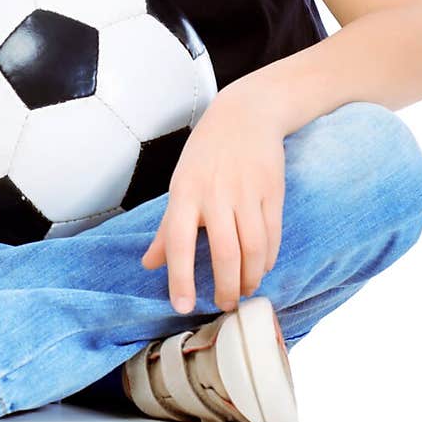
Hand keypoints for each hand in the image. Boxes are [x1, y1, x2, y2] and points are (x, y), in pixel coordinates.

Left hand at [141, 87, 285, 314]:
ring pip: (252, 249)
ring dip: (249, 278)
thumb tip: (149, 264)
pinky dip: (267, 259)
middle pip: (224, 254)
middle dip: (225, 288)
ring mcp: (246, 193)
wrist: (245, 115)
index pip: (179, 243)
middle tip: (224, 306)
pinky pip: (272, 235)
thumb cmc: (206, 154)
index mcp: (185, 193)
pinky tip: (261, 268)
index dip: (179, 278)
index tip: (182, 307)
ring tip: (244, 291)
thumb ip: (168, 228)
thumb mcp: (180, 183)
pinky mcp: (272, 192)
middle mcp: (215, 194)